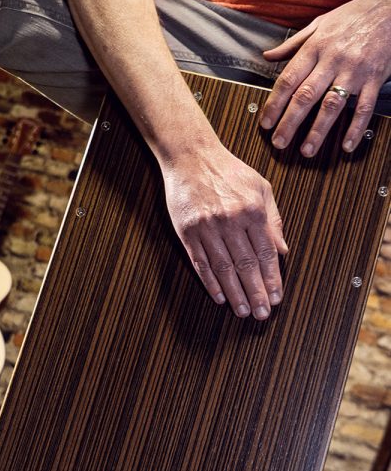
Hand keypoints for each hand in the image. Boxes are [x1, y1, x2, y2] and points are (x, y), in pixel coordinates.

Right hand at [161, 144, 287, 319]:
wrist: (191, 157)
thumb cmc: (228, 170)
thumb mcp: (260, 187)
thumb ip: (273, 220)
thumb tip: (283, 250)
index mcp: (252, 210)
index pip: (266, 253)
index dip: (272, 279)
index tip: (276, 298)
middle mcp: (230, 221)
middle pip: (246, 266)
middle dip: (256, 293)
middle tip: (262, 314)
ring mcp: (206, 228)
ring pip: (223, 269)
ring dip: (234, 293)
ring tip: (242, 311)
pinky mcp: (187, 232)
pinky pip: (200, 263)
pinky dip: (210, 282)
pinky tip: (219, 296)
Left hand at [260, 0, 390, 156]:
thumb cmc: (353, 16)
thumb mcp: (319, 24)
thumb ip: (292, 44)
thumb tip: (267, 56)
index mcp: (315, 48)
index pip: (288, 80)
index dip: (274, 104)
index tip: (265, 123)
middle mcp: (333, 60)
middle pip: (306, 96)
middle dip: (289, 122)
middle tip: (279, 143)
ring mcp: (355, 70)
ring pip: (332, 104)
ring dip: (318, 130)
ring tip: (306, 150)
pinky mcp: (375, 77)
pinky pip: (364, 107)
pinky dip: (356, 127)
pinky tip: (347, 145)